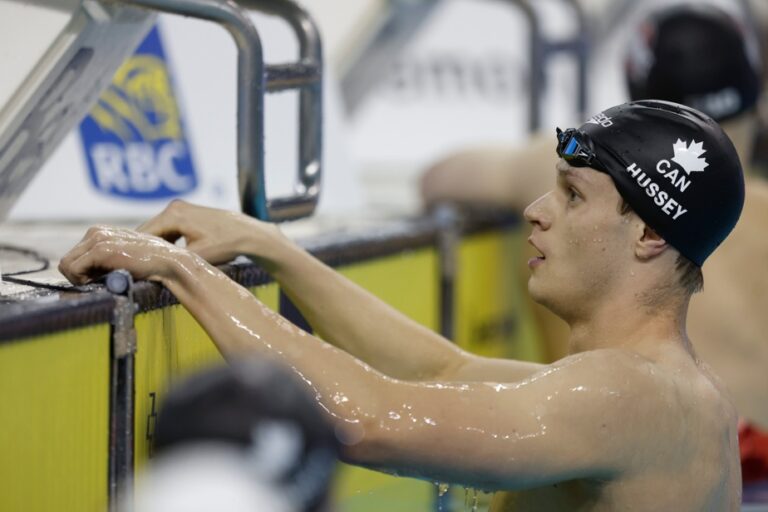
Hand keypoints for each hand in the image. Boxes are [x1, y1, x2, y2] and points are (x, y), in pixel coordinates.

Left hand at [58, 225, 192, 284]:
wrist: (169, 264)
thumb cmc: (151, 266)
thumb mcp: (123, 257)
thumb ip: (105, 260)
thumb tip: (85, 275)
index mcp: (101, 231)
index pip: (74, 256)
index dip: (83, 272)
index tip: (102, 279)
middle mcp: (96, 231)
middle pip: (67, 261)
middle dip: (80, 276)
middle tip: (102, 283)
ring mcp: (98, 239)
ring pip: (66, 265)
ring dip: (81, 279)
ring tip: (104, 282)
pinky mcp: (101, 250)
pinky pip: (74, 270)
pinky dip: (84, 281)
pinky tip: (104, 281)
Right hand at [137, 200, 282, 264]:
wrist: (248, 233)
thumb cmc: (226, 244)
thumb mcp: (197, 256)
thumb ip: (173, 261)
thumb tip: (151, 269)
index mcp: (173, 214)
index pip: (144, 234)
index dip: (136, 252)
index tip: (129, 268)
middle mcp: (173, 207)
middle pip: (148, 231)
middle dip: (142, 249)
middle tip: (133, 269)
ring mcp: (180, 208)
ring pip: (157, 231)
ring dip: (153, 247)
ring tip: (145, 266)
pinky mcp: (186, 214)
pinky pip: (167, 230)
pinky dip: (164, 243)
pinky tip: (163, 258)